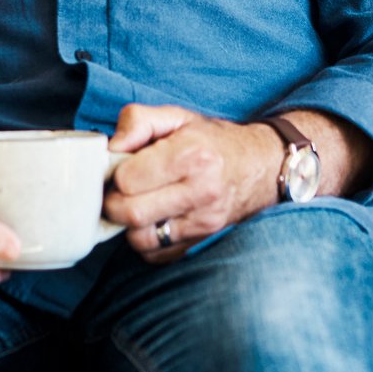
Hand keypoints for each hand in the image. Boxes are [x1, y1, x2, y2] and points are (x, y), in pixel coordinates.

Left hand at [104, 104, 279, 261]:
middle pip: (131, 213)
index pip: (128, 179)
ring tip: (139, 202)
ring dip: (129, 224)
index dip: (116, 173)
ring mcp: (204, 222)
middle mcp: (201, 191)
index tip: (122, 166)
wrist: (261, 167)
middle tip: (122, 189)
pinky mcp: (202, 241)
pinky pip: (156, 255)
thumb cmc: (213, 140)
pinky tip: (155, 218)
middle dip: (115, 201)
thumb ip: (137, 121)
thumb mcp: (177, 116)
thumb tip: (111, 147)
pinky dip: (147, 240)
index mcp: (191, 155)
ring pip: (140, 239)